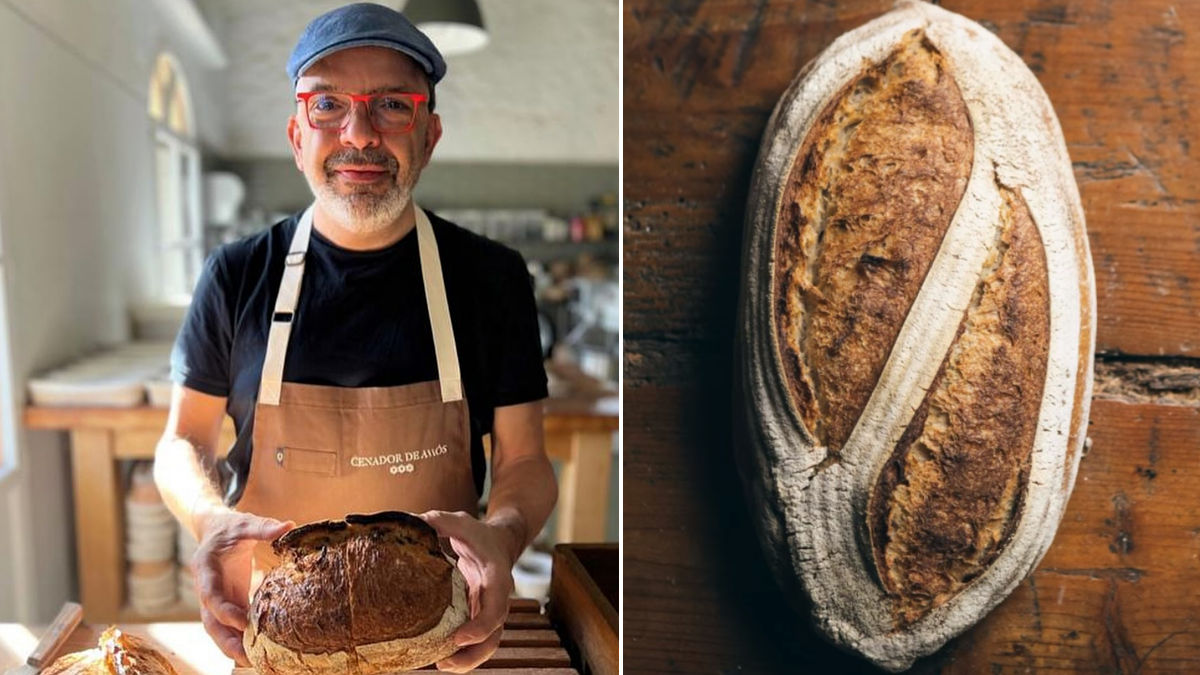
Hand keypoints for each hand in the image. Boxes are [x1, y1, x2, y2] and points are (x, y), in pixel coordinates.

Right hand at [192, 509, 291, 664]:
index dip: (224, 610)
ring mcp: (214, 600)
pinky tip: (254, 653)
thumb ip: (263, 527)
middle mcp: (206, 589)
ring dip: (232, 646)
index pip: (211, 594)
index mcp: (205, 568)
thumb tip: (289, 526)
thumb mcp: (245, 523)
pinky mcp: (226, 604)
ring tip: (252, 663)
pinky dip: (239, 639)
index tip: (242, 622)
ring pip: (218, 629)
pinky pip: (229, 626)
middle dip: (226, 640)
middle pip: (210, 621)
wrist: (216, 531)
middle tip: (246, 657)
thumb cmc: (231, 528)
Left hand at [419, 510, 518, 672]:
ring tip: (441, 666)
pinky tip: (441, 658)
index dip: (480, 626)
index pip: (496, 607)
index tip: (458, 638)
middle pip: (494, 635)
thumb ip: (439, 521)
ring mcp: (490, 610)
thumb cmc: (479, 535)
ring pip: (487, 643)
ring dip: (468, 660)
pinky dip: (463, 653)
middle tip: (444, 664)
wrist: (500, 542)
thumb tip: (411, 521)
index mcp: (497, 576)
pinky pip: (477, 640)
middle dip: (473, 654)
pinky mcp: (480, 616)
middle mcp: (497, 598)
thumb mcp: (461, 522)